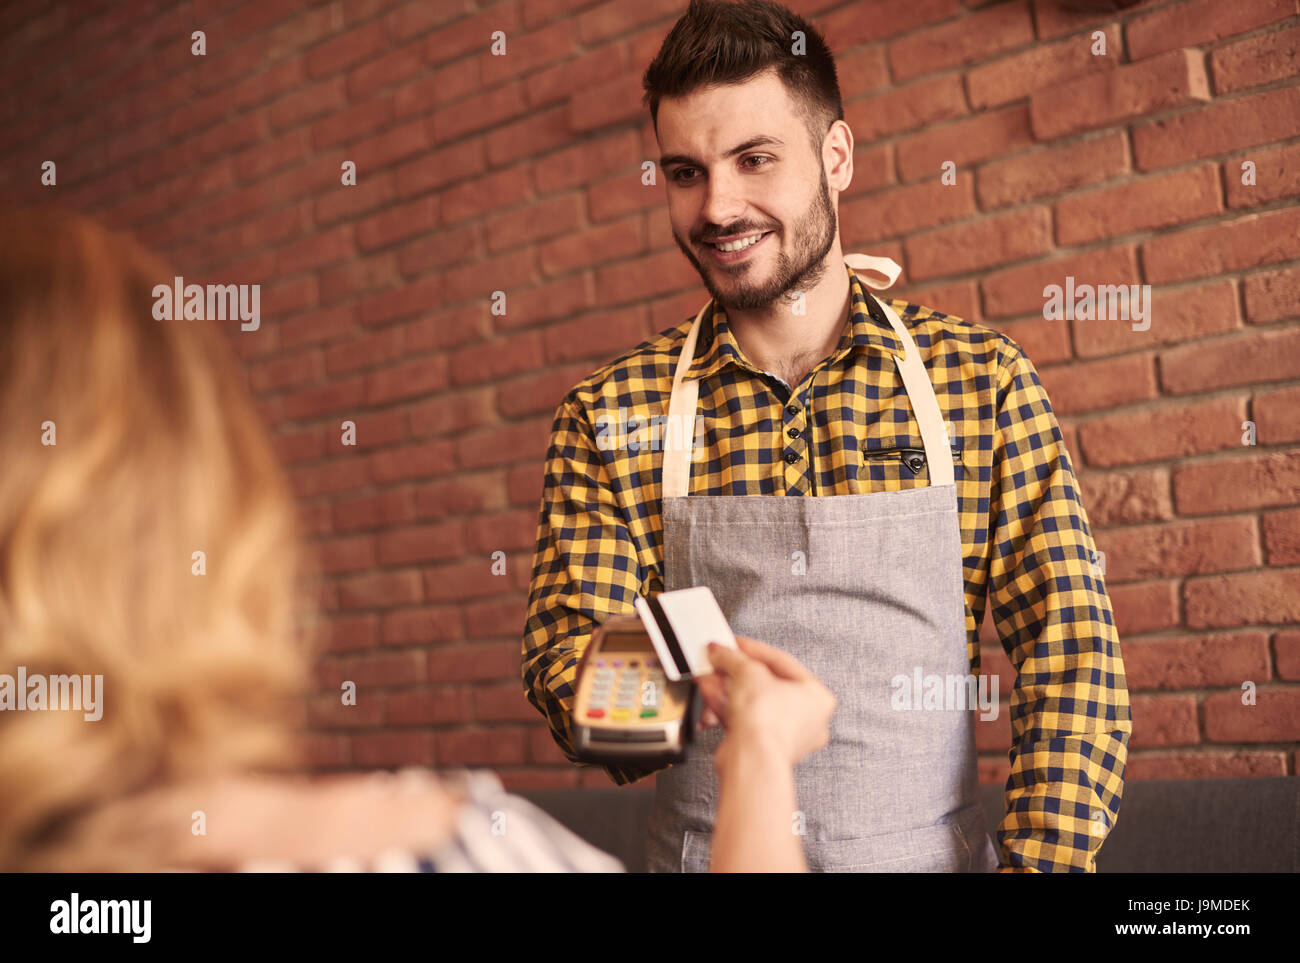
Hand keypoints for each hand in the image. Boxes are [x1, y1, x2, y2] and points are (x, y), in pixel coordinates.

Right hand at [694, 635, 835, 767]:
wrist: (752, 760)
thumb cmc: (767, 721)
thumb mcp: (747, 672)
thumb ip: (732, 657)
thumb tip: (720, 651)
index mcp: (817, 697)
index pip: (782, 663)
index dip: (753, 649)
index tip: (734, 645)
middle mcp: (806, 719)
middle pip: (763, 684)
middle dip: (734, 672)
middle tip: (718, 661)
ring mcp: (785, 736)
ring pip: (751, 704)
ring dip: (725, 689)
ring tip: (708, 679)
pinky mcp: (763, 749)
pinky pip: (744, 721)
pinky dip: (726, 709)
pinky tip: (710, 700)